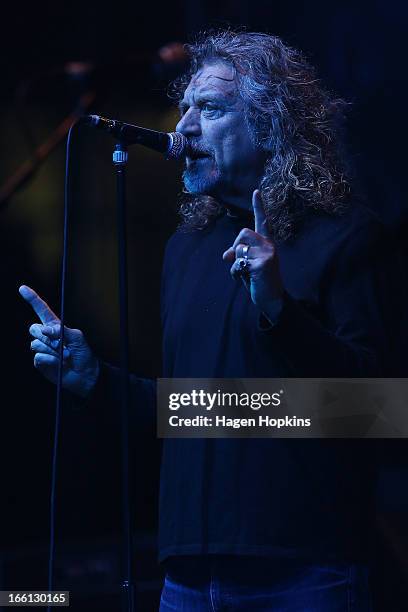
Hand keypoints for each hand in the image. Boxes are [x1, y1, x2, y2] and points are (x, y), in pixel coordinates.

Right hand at [19, 285, 98, 397]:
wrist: (85, 375)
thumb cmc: (84, 354)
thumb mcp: (78, 338)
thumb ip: (61, 330)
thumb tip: (46, 330)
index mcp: (55, 326)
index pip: (41, 310)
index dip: (32, 299)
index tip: (22, 288)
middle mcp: (46, 336)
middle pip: (34, 328)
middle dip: (47, 337)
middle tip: (63, 345)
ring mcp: (42, 349)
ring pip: (36, 344)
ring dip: (52, 350)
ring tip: (65, 356)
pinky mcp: (40, 362)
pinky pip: (38, 357)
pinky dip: (50, 360)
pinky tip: (58, 364)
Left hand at [222, 190, 283, 315]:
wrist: (271, 299)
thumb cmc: (259, 280)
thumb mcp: (247, 264)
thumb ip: (238, 254)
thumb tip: (226, 255)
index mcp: (266, 243)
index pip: (262, 222)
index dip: (258, 206)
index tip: (256, 191)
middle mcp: (269, 245)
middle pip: (243, 233)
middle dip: (235, 247)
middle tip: (238, 261)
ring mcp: (267, 254)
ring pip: (238, 249)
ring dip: (236, 264)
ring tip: (245, 273)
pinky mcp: (262, 264)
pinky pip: (238, 263)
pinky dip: (236, 273)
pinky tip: (246, 279)